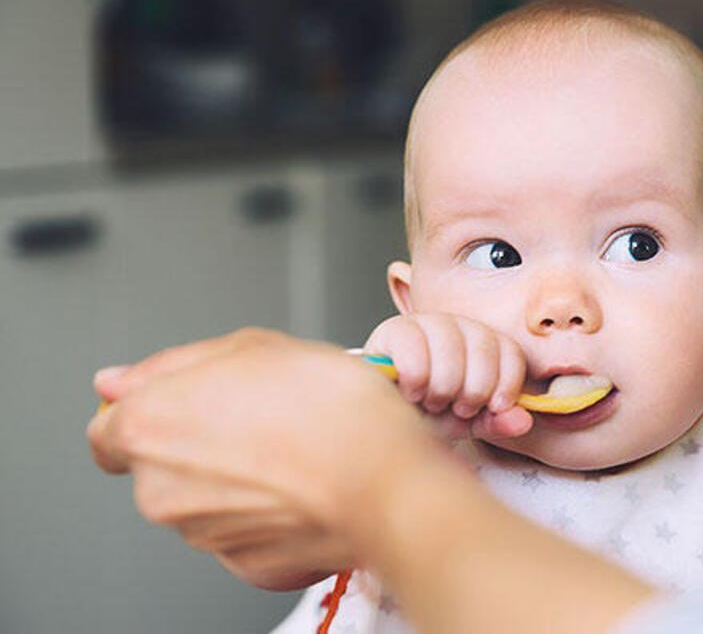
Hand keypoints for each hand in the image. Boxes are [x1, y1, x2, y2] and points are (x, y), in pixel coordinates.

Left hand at [86, 328, 440, 590]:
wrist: (386, 479)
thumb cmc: (330, 408)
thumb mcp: (254, 345)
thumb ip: (173, 364)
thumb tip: (117, 382)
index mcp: (147, 427)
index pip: (107, 428)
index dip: (151, 410)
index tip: (190, 403)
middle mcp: (159, 489)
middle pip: (161, 465)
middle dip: (202, 443)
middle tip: (262, 416)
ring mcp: (202, 534)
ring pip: (205, 501)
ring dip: (238, 478)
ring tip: (295, 448)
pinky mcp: (246, 565)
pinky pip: (245, 533)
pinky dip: (268, 514)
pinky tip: (305, 485)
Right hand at [364, 314, 532, 440]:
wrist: (386, 418)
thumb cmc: (428, 414)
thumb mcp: (468, 422)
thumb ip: (496, 421)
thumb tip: (522, 420)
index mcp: (484, 343)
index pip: (511, 351)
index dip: (506, 385)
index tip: (492, 408)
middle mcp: (459, 325)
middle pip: (484, 350)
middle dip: (472, 391)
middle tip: (455, 407)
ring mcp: (426, 323)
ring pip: (451, 347)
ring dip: (443, 386)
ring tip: (431, 401)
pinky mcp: (394, 330)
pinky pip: (414, 346)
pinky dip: (416, 378)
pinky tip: (411, 392)